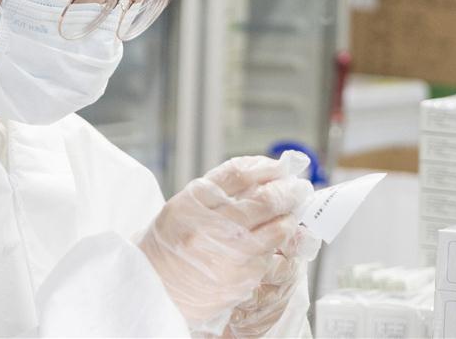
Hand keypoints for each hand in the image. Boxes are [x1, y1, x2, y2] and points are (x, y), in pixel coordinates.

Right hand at [137, 152, 313, 331]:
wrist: (156, 287)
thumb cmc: (171, 243)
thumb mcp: (185, 206)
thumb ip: (220, 191)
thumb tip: (264, 176)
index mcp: (195, 202)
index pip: (239, 175)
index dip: (266, 168)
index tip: (281, 167)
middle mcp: (212, 226)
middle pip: (264, 200)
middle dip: (288, 191)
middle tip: (299, 188)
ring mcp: (229, 254)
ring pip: (277, 229)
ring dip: (289, 218)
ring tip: (290, 214)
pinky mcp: (242, 278)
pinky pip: (269, 256)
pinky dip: (275, 246)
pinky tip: (272, 241)